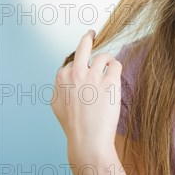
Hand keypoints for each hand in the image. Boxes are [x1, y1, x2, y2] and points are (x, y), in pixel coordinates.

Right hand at [51, 30, 122, 155]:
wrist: (87, 141)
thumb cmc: (74, 126)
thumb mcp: (57, 104)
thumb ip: (60, 86)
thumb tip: (64, 73)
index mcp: (61, 77)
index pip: (72, 60)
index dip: (80, 65)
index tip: (84, 67)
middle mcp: (76, 73)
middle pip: (84, 44)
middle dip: (89, 36)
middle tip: (92, 33)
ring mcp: (93, 76)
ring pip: (103, 56)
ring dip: (107, 62)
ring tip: (108, 71)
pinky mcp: (110, 82)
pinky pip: (116, 64)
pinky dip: (116, 68)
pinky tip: (115, 77)